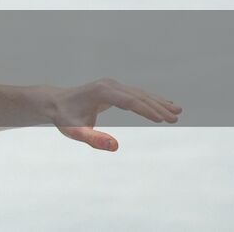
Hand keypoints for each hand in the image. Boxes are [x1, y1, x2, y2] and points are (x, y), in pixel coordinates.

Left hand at [49, 78, 181, 150]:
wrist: (55, 103)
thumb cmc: (65, 118)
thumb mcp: (75, 132)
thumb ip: (93, 139)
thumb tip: (115, 146)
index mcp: (101, 92)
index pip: (129, 101)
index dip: (146, 110)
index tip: (163, 120)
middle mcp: (108, 85)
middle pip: (138, 95)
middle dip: (158, 106)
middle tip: (176, 117)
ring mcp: (111, 85)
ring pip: (139, 94)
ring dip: (158, 102)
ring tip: (177, 111)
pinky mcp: (113, 88)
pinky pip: (135, 94)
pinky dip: (150, 100)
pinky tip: (165, 104)